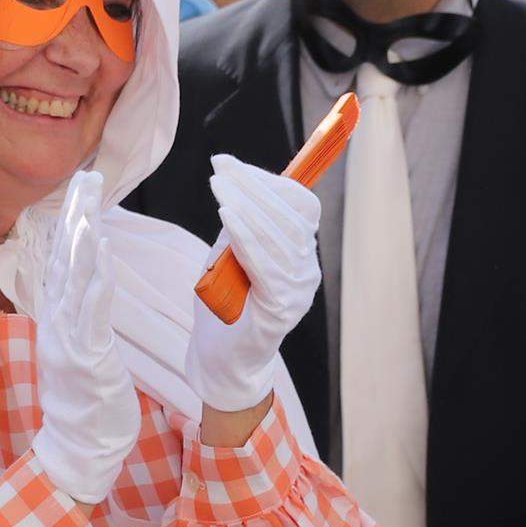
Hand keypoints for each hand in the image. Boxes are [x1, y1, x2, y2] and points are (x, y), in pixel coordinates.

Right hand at [27, 174, 139, 506]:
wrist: (80, 449)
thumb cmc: (87, 402)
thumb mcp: (82, 348)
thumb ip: (80, 312)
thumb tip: (86, 279)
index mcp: (59, 319)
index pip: (63, 260)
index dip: (71, 222)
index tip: (81, 187)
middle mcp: (58, 323)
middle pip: (64, 259)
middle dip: (75, 216)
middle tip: (85, 177)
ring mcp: (68, 339)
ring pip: (73, 279)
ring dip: (81, 240)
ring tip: (88, 205)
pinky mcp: (86, 357)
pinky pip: (90, 312)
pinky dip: (94, 281)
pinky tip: (101, 256)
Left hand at [186, 154, 322, 412]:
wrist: (221, 363)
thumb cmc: (223, 309)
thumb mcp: (230, 257)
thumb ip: (240, 228)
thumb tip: (237, 186)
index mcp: (300, 256)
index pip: (299, 206)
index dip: (269, 180)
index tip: (230, 164)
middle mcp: (306, 271)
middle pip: (289, 216)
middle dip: (253, 186)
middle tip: (220, 168)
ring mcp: (298, 291)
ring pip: (277, 236)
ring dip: (246, 205)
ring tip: (218, 186)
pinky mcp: (281, 308)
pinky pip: (265, 264)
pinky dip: (245, 236)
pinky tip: (226, 217)